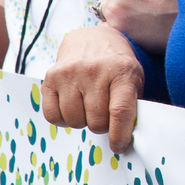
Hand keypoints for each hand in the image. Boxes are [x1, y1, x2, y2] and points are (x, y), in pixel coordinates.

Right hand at [42, 26, 143, 154]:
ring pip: (75, 121)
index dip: (119, 136)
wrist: (92, 38)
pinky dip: (62, 118)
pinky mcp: (51, 77)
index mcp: (121, 71)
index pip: (120, 112)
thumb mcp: (134, 79)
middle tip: (104, 112)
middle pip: (96, 121)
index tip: (119, 146)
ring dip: (83, 121)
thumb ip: (132, 106)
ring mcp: (70, 73)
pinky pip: (52, 115)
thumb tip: (126, 140)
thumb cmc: (116, 65)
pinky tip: (72, 105)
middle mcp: (94, 70)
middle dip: (102, 125)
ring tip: (88, 105)